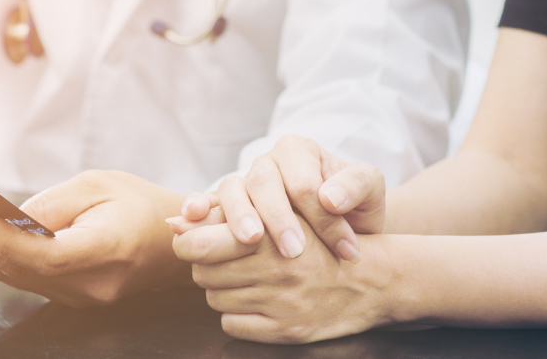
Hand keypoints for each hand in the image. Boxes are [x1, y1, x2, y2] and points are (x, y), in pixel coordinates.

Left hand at [0, 170, 191, 306]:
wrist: (173, 242)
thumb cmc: (142, 205)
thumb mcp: (100, 184)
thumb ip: (53, 204)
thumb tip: (5, 217)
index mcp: (109, 251)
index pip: (47, 256)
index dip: (7, 240)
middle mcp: (92, 284)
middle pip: (19, 268)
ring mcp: (80, 296)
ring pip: (15, 276)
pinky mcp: (69, 296)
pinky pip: (24, 278)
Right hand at [173, 135, 387, 261]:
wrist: (341, 229)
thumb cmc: (356, 209)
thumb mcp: (372, 193)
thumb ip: (358, 185)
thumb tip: (330, 197)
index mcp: (298, 151)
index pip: (304, 180)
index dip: (322, 215)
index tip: (344, 247)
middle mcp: (265, 162)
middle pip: (263, 182)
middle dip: (278, 217)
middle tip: (294, 251)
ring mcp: (243, 183)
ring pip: (232, 190)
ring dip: (239, 216)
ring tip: (252, 240)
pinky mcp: (226, 207)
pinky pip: (207, 203)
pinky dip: (196, 207)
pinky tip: (188, 218)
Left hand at [173, 212, 393, 343]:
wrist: (370, 279)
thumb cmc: (319, 241)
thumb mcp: (282, 215)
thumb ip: (230, 215)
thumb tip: (175, 222)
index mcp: (270, 234)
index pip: (198, 244)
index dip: (188, 242)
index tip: (194, 241)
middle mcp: (275, 269)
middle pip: (201, 273)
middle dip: (207, 266)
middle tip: (227, 261)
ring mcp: (280, 303)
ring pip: (214, 299)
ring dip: (223, 290)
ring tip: (247, 280)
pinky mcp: (285, 331)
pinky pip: (232, 325)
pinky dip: (237, 315)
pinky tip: (257, 302)